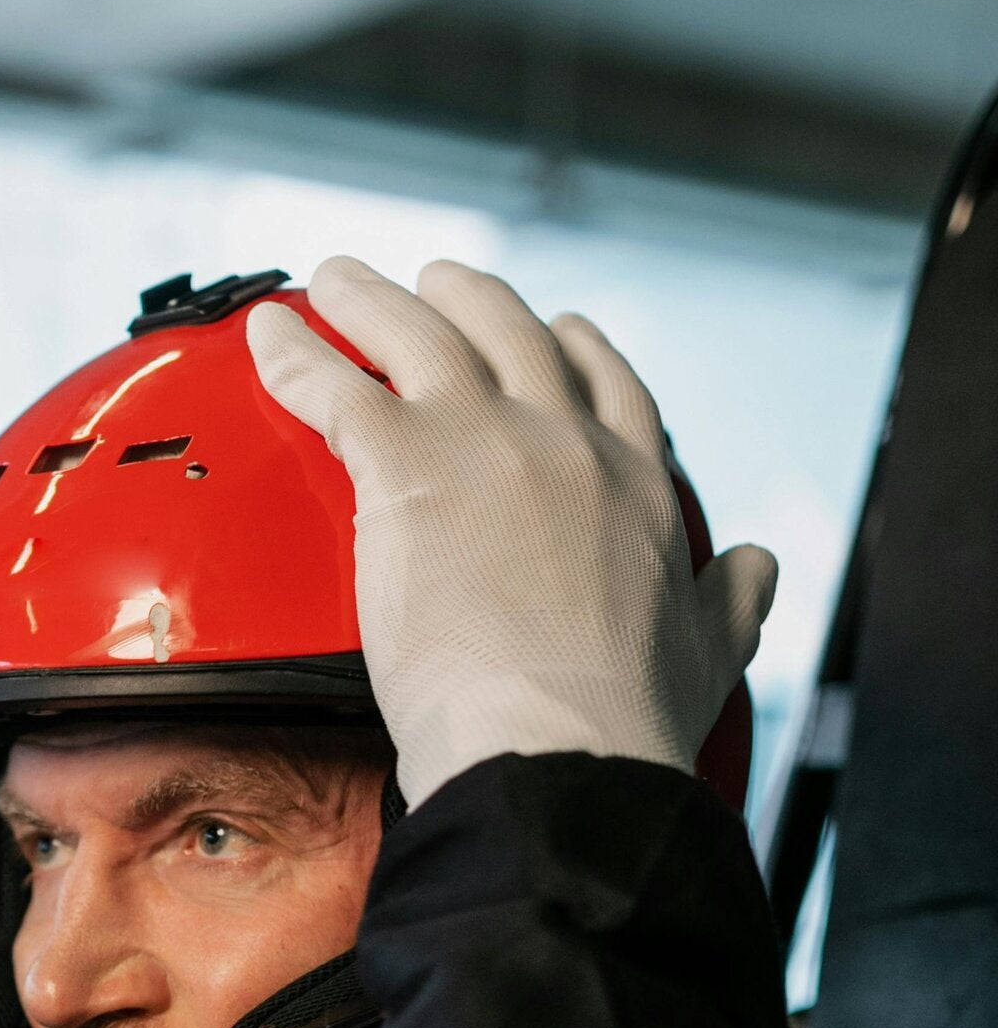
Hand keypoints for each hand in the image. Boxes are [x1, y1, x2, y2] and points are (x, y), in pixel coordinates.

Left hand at [247, 258, 777, 809]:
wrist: (556, 746)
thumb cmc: (622, 724)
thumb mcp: (713, 651)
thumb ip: (733, 600)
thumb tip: (759, 567)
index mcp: (636, 483)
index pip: (608, 387)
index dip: (577, 349)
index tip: (558, 328)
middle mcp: (564, 440)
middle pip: (507, 334)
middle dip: (465, 299)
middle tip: (431, 285)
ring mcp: (484, 439)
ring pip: (417, 336)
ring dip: (369, 301)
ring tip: (336, 282)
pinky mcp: (405, 462)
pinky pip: (335, 387)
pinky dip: (294, 356)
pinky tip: (268, 339)